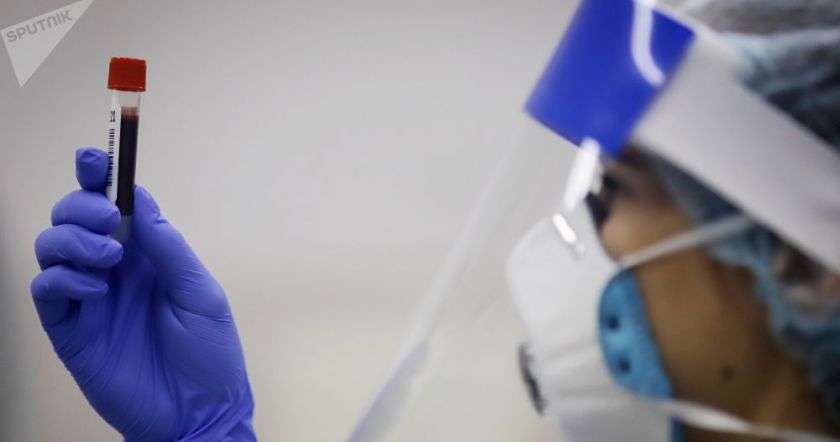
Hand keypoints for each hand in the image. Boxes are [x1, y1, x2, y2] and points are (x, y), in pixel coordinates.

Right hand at [31, 148, 255, 440]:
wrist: (199, 412)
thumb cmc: (209, 354)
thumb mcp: (201, 293)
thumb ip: (168, 247)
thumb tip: (138, 198)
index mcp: (148, 256)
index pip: (115, 207)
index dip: (100, 178)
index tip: (94, 156)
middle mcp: (114, 270)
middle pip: (75, 219)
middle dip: (81, 205)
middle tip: (105, 218)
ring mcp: (90, 299)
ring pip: (52, 248)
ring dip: (72, 239)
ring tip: (107, 256)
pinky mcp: (72, 330)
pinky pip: (48, 291)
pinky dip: (63, 278)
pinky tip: (94, 288)